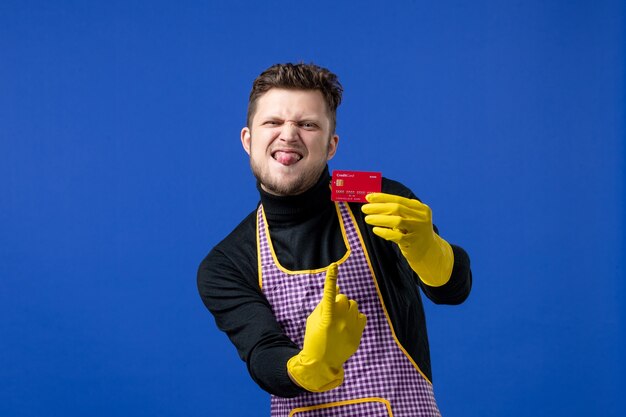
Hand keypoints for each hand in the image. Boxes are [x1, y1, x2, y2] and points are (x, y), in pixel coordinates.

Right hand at [287, 263, 366, 391]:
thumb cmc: (314, 338)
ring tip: (340, 320)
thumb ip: (324, 304)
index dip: (331, 278)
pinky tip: (348, 325)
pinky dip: (356, 317)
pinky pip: (362, 315)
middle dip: (338, 301)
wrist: (322, 362)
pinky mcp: (358, 333)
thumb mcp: (313, 320)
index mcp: (326, 316)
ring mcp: (351, 327)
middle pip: (343, 298)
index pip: (329, 292)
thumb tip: (335, 290)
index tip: (334, 266)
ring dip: (347, 308)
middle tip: (332, 313)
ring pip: (353, 305)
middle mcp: (340, 320)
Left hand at [362, 192, 453, 286]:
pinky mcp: (413, 242)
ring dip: (379, 219)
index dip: (382, 198)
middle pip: (397, 208)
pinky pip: (396, 236)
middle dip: (378, 207)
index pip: (399, 199)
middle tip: (364, 209)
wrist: (428, 252)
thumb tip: (374, 202)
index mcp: (420, 208)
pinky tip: (375, 230)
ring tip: (367, 219)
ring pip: (397, 221)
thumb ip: (398, 210)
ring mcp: (418, 230)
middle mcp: (421, 217)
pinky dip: (384, 232)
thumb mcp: (411, 218)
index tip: (368, 197)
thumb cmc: (414, 232)